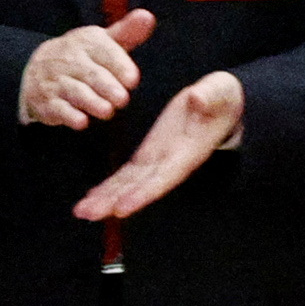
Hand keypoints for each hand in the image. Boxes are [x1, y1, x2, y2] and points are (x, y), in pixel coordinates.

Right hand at [19, 6, 153, 129]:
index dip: (119, 65)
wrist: (35, 69)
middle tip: (122, 99)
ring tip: (107, 111)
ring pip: (74, 91)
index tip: (133, 79)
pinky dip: (68, 115)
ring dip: (90, 102)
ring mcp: (55, 80)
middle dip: (106, 86)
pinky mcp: (46, 101)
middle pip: (90, 73)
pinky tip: (81, 122)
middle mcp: (69, 59)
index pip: (103, 51)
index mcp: (86, 42)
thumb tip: (148, 16)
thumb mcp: (102, 42)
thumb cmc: (82, 57)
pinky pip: (56, 108)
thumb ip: (127, 32)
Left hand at [72, 67, 247, 218]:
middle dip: (113, 201)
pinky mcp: (149, 154)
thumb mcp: (220, 92)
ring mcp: (158, 160)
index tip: (121, 207)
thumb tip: (198, 96)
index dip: (142, 193)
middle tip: (87, 213)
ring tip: (81, 211)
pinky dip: (109, 186)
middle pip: (139, 187)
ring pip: (129, 184)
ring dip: (105, 198)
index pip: (162, 177)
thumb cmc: (223, 98)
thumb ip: (210, 95)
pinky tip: (92, 196)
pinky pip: (127, 174)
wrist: (222, 104)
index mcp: (186, 152)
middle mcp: (170, 163)